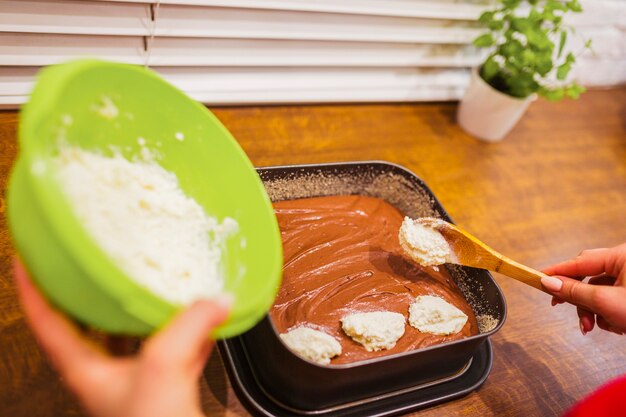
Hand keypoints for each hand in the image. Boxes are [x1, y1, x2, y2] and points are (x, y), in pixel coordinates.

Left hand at [14, 259, 229, 416]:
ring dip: (141, 308)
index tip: (25, 261)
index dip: (32, 290)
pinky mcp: (170, 387)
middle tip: (86, 264)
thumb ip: (188, 326)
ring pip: (134, 334)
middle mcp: (110, 374)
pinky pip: (176, 348)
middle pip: (88, 325)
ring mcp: (140, 381)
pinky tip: (203, 317)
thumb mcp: (162, 368)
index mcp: (87, 371)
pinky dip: (188, 329)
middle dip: (86, 293)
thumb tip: (214, 301)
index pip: (47, 323)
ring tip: (146, 281)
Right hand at [541, 244, 625, 335]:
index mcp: (621, 256)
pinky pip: (611, 301)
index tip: (538, 278)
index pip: (579, 261)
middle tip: (563, 307)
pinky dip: (608, 315)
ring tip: (593, 326)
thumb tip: (549, 282)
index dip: (557, 272)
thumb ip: (574, 291)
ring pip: (599, 293)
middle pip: (588, 279)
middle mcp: (625, 265)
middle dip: (579, 301)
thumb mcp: (605, 301)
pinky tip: (615, 326)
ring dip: (593, 313)